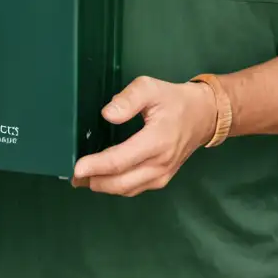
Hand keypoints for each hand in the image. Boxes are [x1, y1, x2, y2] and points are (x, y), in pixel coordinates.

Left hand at [71, 76, 217, 196]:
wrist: (203, 115)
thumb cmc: (173, 100)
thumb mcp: (150, 88)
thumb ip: (128, 99)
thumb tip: (107, 114)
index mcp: (156, 141)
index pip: (121, 160)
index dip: (96, 166)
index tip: (76, 167)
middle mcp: (160, 164)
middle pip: (121, 182)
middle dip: (94, 181)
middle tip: (73, 177)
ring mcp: (162, 175)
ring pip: (127, 189)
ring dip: (104, 186)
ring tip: (83, 180)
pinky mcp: (162, 179)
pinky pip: (135, 188)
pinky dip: (117, 187)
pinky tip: (103, 179)